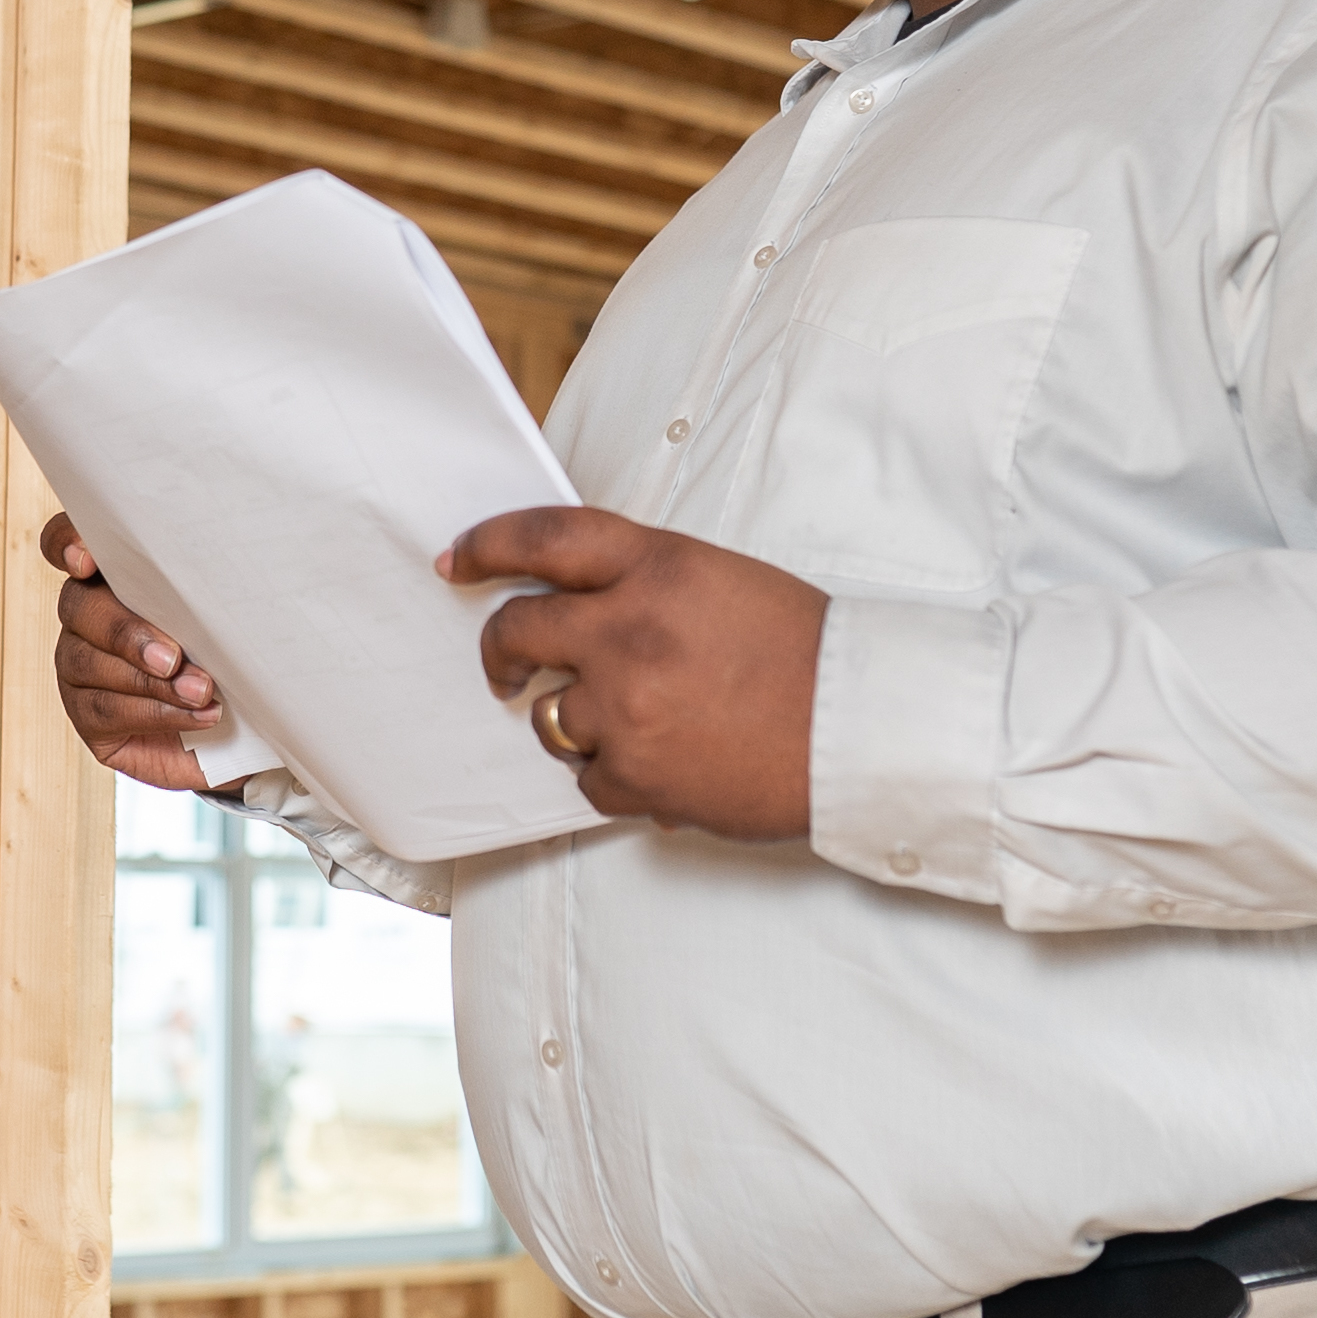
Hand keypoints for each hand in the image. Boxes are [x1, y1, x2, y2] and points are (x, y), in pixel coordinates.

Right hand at [43, 512, 230, 792]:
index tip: (86, 560)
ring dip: (150, 681)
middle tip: (172, 658)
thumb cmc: (227, 654)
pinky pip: (105, 709)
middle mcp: (87, 616)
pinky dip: (157, 712)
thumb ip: (205, 593)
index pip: (67, 541)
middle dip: (126, 632)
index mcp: (115, 576)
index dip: (66, 543)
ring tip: (200, 691)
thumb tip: (223, 585)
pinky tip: (198, 715)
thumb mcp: (222, 615)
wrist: (237, 724)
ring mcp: (79, 665)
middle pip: (79, 606)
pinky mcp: (86, 714)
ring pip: (88, 663)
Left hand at [450, 507, 825, 838]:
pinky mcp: (637, 775)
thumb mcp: (722, 580)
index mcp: (658, 567)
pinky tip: (663, 764)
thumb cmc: (805, 652)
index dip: (489, 545)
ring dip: (575, 722)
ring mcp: (628, 707)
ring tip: (634, 723)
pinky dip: (615, 775)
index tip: (458, 559)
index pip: (544, 538)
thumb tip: (583, 605)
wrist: (858, 729)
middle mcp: (629, 631)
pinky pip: (587, 779)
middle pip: (518, 631)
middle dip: (500, 650)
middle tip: (505, 665)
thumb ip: (646, 583)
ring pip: (549, 717)